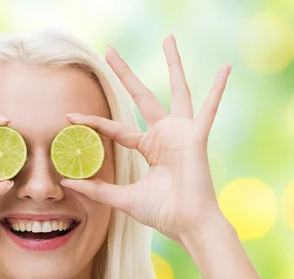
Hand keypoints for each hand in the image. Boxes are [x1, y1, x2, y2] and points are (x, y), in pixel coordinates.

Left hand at [60, 35, 230, 244]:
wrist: (187, 224)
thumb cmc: (162, 212)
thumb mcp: (123, 198)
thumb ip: (97, 189)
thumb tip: (67, 183)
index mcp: (148, 147)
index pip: (116, 128)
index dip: (93, 122)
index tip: (70, 117)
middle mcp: (164, 134)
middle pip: (141, 96)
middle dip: (125, 74)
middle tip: (109, 50)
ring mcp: (181, 132)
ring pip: (176, 91)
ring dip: (173, 64)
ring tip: (168, 38)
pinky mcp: (195, 136)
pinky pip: (208, 109)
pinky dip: (218, 89)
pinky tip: (226, 68)